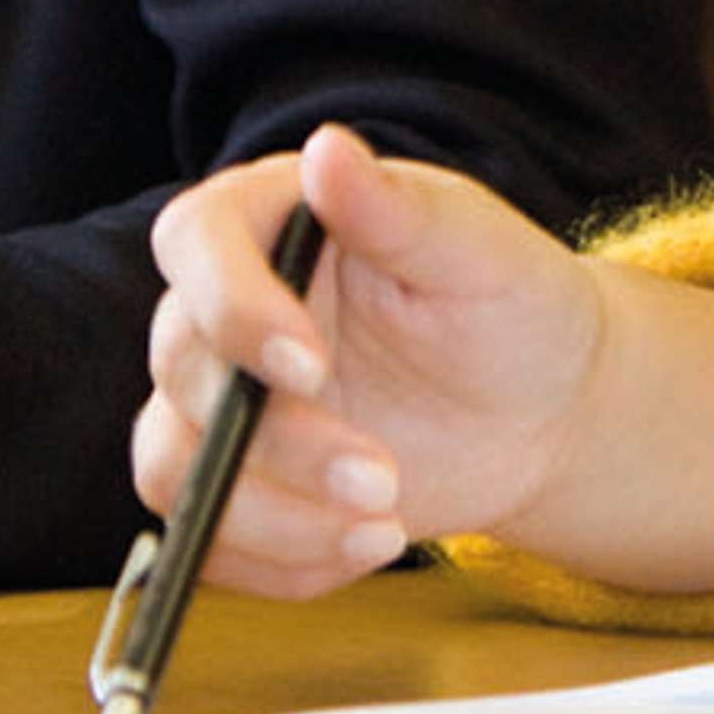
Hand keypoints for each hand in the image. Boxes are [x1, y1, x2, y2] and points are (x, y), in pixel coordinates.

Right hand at [136, 123, 607, 596]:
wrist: (540, 408)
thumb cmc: (512, 304)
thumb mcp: (477, 251)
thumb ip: (397, 207)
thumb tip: (328, 149)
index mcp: (270, 219)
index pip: (195, 243)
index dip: (232, 307)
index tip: (309, 365)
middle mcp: (224, 308)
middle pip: (184, 371)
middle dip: (281, 440)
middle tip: (383, 479)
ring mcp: (221, 402)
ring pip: (173, 468)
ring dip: (272, 517)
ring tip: (387, 525)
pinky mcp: (236, 483)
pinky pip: (207, 539)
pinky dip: (279, 564)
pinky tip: (367, 548)